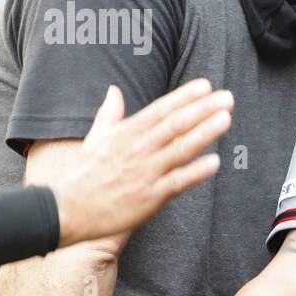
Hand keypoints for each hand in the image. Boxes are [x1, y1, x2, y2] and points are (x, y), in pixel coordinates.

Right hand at [50, 79, 231, 247]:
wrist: (68, 210)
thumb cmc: (84, 174)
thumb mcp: (95, 138)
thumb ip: (109, 114)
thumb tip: (114, 90)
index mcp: (126, 133)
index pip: (161, 110)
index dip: (184, 97)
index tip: (206, 85)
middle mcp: (138, 149)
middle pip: (175, 124)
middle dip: (203, 109)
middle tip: (227, 97)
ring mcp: (145, 173)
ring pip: (180, 149)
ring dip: (205, 133)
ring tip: (226, 119)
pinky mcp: (150, 197)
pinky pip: (177, 182)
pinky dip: (196, 172)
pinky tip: (215, 162)